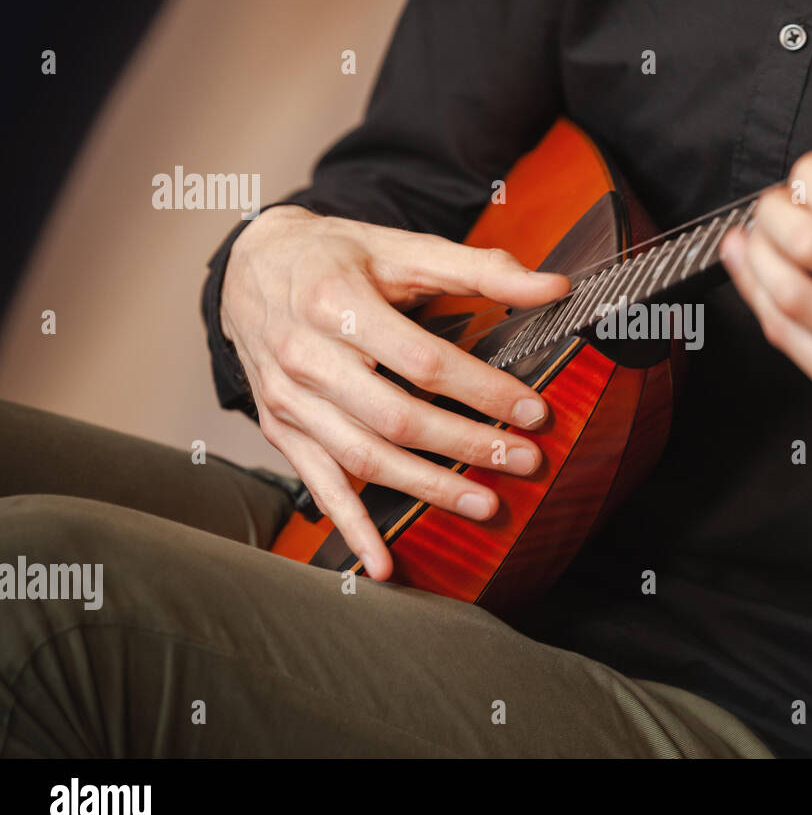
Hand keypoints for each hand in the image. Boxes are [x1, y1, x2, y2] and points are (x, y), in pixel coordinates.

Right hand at [220, 205, 568, 578]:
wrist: (251, 267)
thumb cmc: (338, 257)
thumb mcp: (403, 248)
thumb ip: (480, 269)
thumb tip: (556, 286)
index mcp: (337, 304)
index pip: (422, 361)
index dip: (482, 390)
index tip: (534, 410)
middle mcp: (306, 357)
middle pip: (397, 417)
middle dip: (468, 445)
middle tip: (525, 462)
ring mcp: (289, 400)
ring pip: (364, 457)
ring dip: (428, 488)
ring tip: (485, 505)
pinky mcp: (282, 430)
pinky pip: (319, 485)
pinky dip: (352, 528)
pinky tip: (383, 566)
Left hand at [719, 95, 811, 464]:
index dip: (811, 178)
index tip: (811, 174)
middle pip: (810, 245)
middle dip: (774, 213)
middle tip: (775, 206)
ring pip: (790, 293)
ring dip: (756, 255)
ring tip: (758, 237)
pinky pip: (785, 336)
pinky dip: (755, 294)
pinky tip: (752, 271)